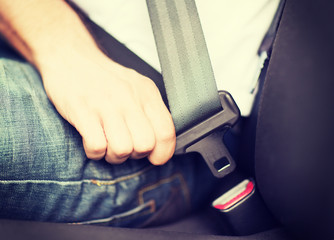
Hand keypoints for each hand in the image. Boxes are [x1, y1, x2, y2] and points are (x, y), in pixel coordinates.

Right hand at [39, 50, 175, 164]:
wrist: (71, 57)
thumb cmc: (105, 78)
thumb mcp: (136, 87)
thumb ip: (150, 111)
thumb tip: (159, 143)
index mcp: (146, 93)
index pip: (166, 132)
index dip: (162, 153)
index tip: (154, 157)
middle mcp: (129, 98)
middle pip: (145, 145)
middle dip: (135, 155)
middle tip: (125, 147)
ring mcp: (105, 104)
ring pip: (122, 149)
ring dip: (114, 156)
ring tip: (107, 145)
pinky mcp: (82, 111)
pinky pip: (96, 146)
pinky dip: (95, 152)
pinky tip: (92, 141)